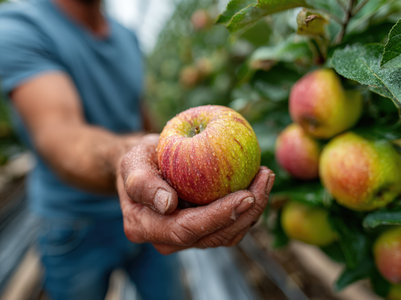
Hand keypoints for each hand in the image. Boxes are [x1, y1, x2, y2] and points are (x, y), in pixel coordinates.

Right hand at [117, 134, 274, 253]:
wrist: (144, 167)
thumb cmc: (138, 161)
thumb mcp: (132, 163)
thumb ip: (143, 184)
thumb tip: (167, 204)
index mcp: (146, 227)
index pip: (187, 230)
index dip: (218, 216)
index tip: (245, 195)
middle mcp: (168, 240)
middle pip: (214, 236)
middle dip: (246, 212)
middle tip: (265, 179)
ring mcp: (188, 237)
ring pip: (227, 234)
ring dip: (252, 210)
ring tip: (266, 177)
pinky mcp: (204, 229)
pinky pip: (230, 225)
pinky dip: (248, 207)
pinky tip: (257, 183)